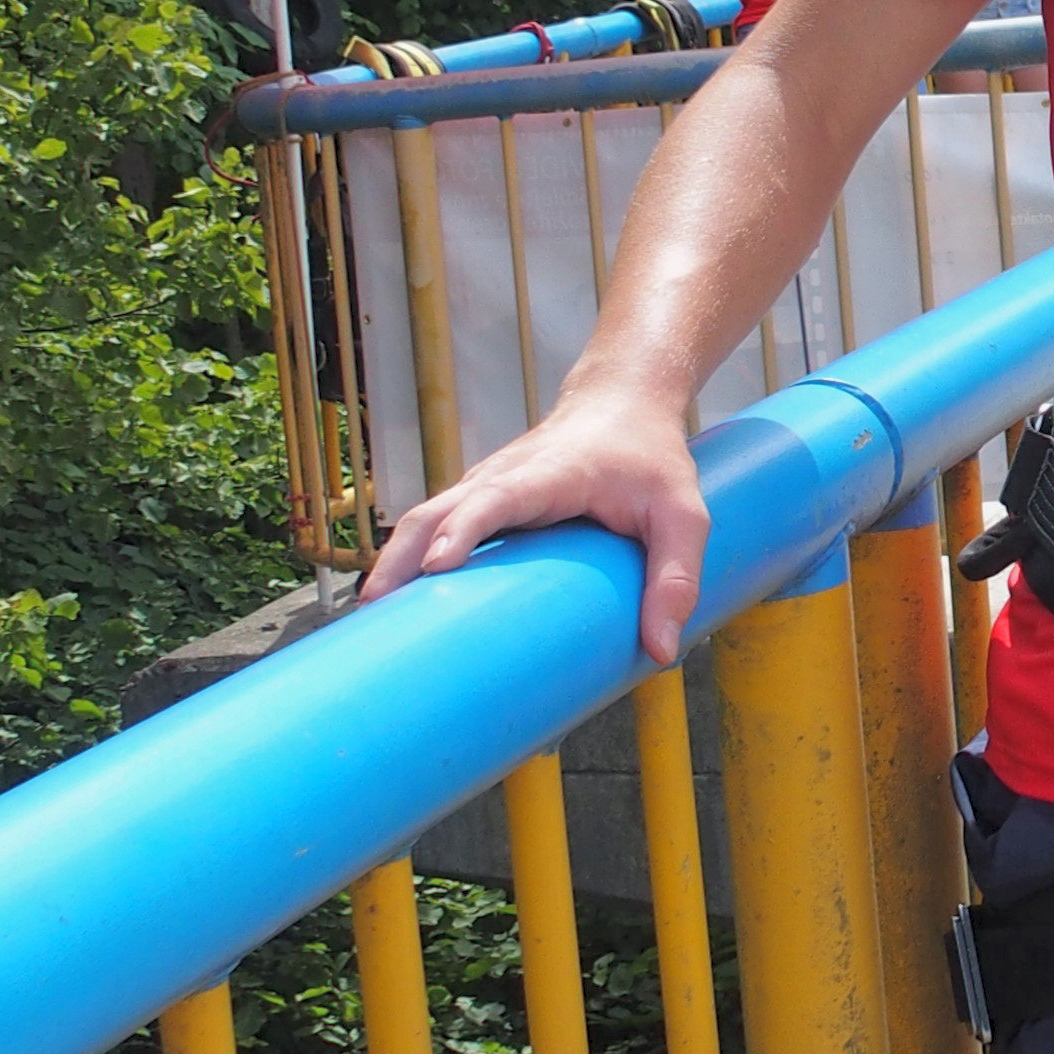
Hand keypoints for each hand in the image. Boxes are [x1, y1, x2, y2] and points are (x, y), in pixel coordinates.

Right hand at [359, 382, 714, 664]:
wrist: (623, 403)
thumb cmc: (651, 458)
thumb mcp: (684, 513)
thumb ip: (676, 575)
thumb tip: (661, 650)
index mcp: (549, 474)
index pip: (496, 497)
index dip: (465, 529)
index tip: (439, 566)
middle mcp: (504, 476)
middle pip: (437, 513)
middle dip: (401, 560)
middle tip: (375, 616)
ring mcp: (485, 486)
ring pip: (424, 520)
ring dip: (394, 565)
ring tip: (369, 624)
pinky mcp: (481, 500)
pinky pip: (434, 528)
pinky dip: (408, 561)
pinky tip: (395, 607)